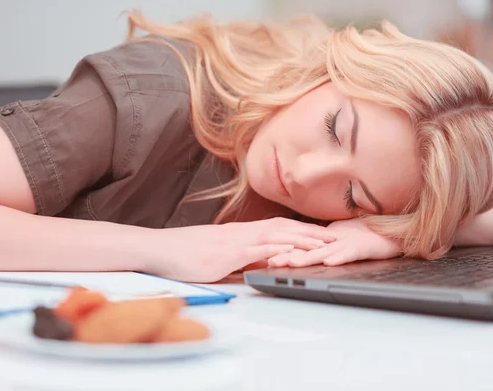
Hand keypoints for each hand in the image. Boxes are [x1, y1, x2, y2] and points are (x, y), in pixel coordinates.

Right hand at [145, 218, 336, 282]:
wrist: (158, 249)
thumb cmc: (182, 254)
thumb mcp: (215, 256)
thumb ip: (237, 258)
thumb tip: (256, 265)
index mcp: (239, 233)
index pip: (275, 227)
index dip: (299, 230)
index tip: (318, 234)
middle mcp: (241, 232)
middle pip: (282, 228)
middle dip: (310, 233)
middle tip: (333, 237)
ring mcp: (235, 241)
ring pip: (276, 235)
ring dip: (303, 239)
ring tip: (325, 244)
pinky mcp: (228, 253)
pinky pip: (259, 249)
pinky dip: (280, 249)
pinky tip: (295, 253)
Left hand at [267, 218, 399, 267]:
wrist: (386, 235)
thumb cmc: (361, 239)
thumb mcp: (337, 246)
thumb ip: (322, 250)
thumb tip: (303, 256)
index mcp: (324, 244)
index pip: (301, 249)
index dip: (284, 253)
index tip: (266, 258)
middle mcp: (331, 244)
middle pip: (307, 250)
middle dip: (288, 256)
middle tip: (270, 261)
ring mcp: (345, 245)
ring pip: (323, 252)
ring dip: (307, 257)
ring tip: (292, 262)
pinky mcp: (360, 249)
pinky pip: (348, 254)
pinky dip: (338, 257)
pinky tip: (328, 261)